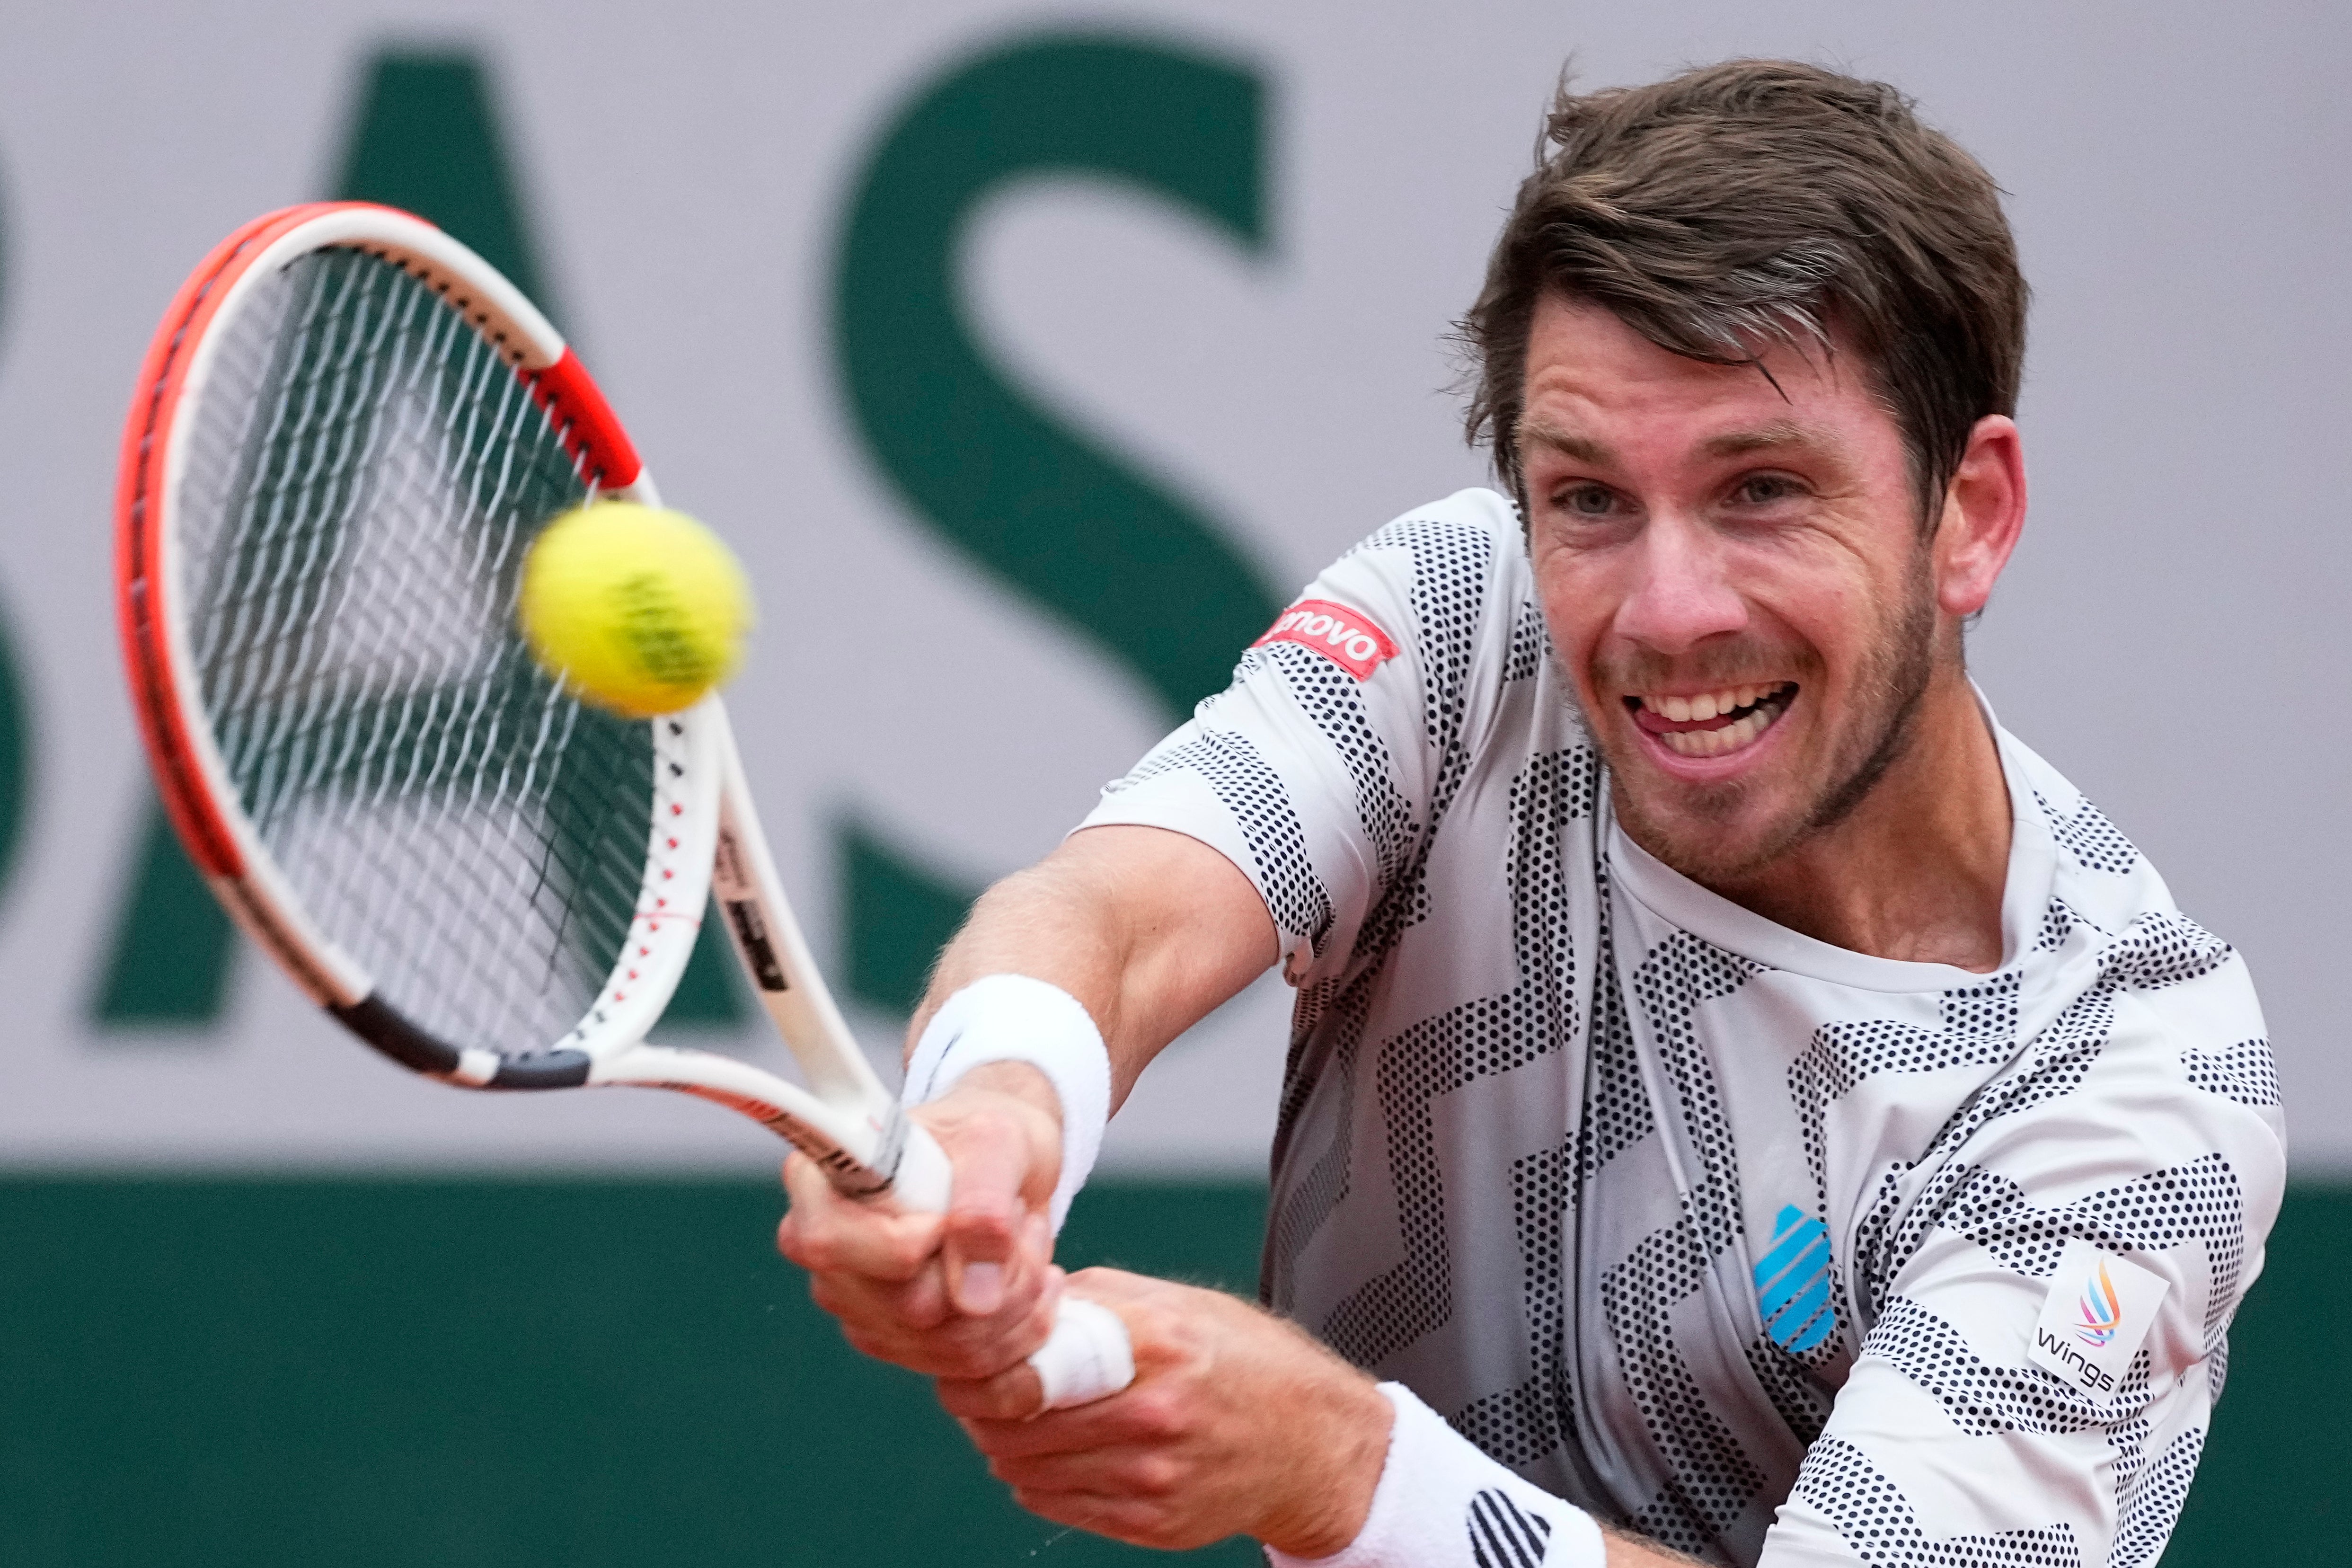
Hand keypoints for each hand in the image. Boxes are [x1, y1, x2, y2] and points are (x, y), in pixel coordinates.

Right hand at [775, 1066, 1062, 1379]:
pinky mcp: (897, 1340)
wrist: (1004, 1161)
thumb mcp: (995, 1141)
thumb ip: (982, 1204)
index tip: (951, 1214)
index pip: (833, 1245)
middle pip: (909, 1308)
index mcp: (820, 1185)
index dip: (906, 1244)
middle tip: (1019, 1218)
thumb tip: (972, 1298)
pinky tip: (1028, 1275)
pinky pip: (966, 1365)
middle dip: (991, 1273)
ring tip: (1028, 1241)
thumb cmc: (986, 1136)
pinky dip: (1017, 1326)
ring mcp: (858, 1304)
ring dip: (1015, 1300)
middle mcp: (827, 1252)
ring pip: (948, 1347)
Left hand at [936, 1268, 1391, 1554]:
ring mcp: (1152, 1478)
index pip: (1027, 1368)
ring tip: (1017, 1422)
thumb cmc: (1242, 1359)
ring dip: (1005, 1446)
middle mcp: (1153, 1414)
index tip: (970, 1361)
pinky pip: (1057, 1505)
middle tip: (980, 1392)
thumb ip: (1097, 1298)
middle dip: (982, 1408)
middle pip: (1015, 1425)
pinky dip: (1038, 1481)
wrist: (1312, 1443)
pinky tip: (1054, 1457)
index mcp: (1155, 1345)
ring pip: (1026, 1470)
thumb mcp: (1179, 1303)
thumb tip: (1019, 1296)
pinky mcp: (1152, 1524)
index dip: (980, 1368)